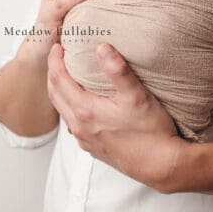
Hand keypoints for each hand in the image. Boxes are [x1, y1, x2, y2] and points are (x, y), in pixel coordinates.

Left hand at [47, 43, 184, 191]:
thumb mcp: (137, 95)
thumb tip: (102, 47)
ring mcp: (85, 140)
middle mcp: (80, 127)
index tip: (57, 46)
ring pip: (62, 110)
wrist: (159, 165)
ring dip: (60, 91)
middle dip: (52, 73)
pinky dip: (70, 107)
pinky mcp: (93, 148)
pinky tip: (82, 102)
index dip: (55, 61)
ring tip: (67, 75)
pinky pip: (72, 124)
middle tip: (57, 56)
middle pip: (55, 95)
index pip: (59, 80)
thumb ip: (118, 70)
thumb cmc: (150, 130)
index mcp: (86, 111)